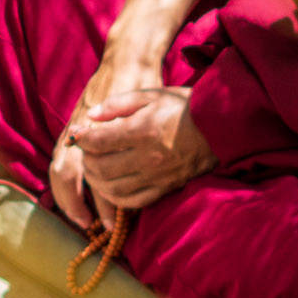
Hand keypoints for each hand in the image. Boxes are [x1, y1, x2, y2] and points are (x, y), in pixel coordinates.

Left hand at [71, 86, 214, 210]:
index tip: (77, 134)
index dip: (81, 139)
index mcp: (142, 131)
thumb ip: (116, 104)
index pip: (98, 142)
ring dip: (96, 181)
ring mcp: (157, 177)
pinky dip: (115, 197)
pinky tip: (110, 185)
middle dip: (86, 160)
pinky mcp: (166, 189)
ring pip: (113, 190)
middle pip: (100, 169)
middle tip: (86, 151)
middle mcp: (148, 158)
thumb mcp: (149, 95)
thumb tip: (89, 116)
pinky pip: (133, 202)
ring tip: (95, 167)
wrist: (220, 127)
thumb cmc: (182, 106)